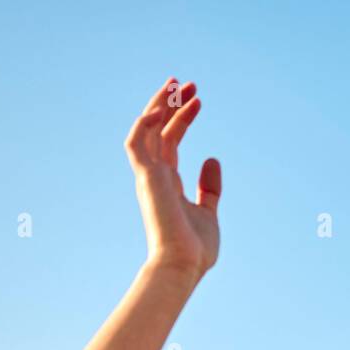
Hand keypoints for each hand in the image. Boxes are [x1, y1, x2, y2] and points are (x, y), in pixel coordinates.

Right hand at [124, 77, 221, 280]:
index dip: (181, 118)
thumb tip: (212, 159)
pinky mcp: (145, 178)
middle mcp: (155, 176)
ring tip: (178, 85)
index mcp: (168, 183)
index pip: (170, 141)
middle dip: (171, 104)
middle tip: (188, 84)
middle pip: (159, 130)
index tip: (197, 100)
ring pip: (146, 130)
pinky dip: (144, 123)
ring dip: (160, 105)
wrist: (184, 265)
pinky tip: (161, 107)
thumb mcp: (209, 212)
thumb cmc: (195, 249)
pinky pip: (136, 143)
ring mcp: (148, 176)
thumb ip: (209, 188)